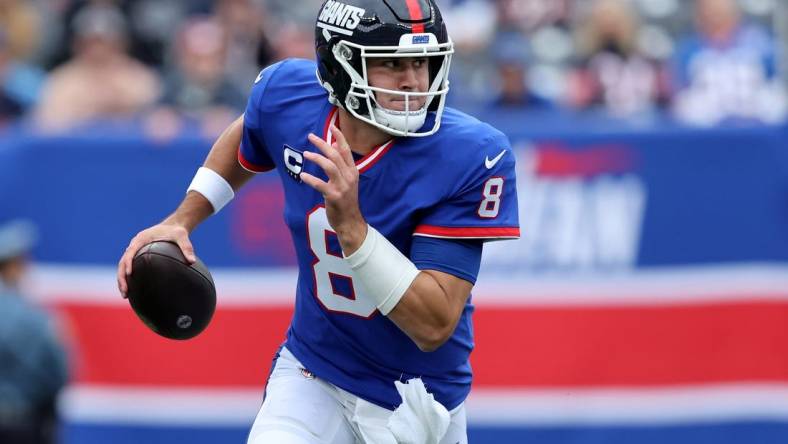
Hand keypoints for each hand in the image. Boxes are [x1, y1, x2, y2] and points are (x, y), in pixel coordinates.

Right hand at [117, 223, 195, 297]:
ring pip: (123, 266)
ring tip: (126, 296)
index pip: (130, 252)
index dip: (128, 263)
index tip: (129, 274)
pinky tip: (133, 291)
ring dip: (122, 280)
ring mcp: (135, 250)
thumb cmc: (176, 231)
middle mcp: (135, 244)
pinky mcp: (138, 255)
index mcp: (141, 239)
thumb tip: (192, 261)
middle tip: (125, 292)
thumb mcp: (182, 236)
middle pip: (122, 262)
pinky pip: (130, 267)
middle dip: (121, 277)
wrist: (173, 226)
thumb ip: (187, 247)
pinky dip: (128, 278)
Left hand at [301, 124, 366, 253]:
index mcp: (353, 171)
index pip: (346, 150)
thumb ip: (341, 163)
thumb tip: (333, 144)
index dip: (339, 137)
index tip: (332, 126)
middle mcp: (349, 177)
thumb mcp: (347, 180)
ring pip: (330, 166)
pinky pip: (320, 184)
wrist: (350, 221)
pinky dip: (311, 179)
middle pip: (335, 155)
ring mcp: (343, 187)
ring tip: (306, 154)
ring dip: (317, 158)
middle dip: (322, 144)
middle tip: (310, 137)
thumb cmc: (346, 200)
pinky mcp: (334, 197)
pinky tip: (303, 176)